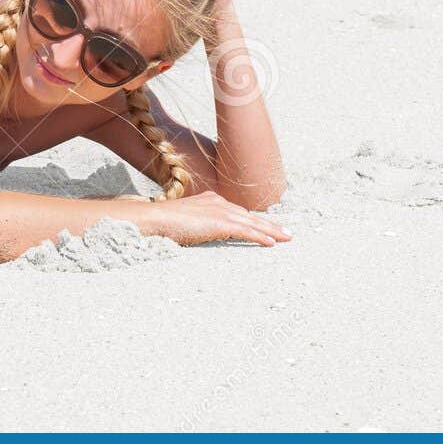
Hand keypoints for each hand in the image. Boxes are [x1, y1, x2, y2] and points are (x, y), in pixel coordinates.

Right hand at [149, 190, 290, 246]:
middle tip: (285, 232)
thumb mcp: (182, 220)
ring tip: (287, 238)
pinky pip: (247, 231)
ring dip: (272, 231)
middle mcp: (218, 202)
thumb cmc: (162, 222)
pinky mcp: (221, 223)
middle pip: (249, 215)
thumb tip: (194, 233)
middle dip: (268, 224)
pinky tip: (272, 243)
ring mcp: (220, 211)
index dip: (252, 219)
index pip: (236, 211)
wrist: (155, 218)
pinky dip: (261, 237)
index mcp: (209, 200)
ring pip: (253, 222)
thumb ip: (194, 224)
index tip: (264, 224)